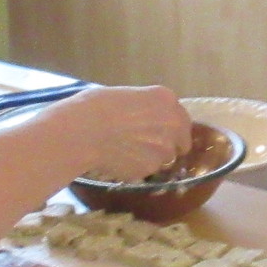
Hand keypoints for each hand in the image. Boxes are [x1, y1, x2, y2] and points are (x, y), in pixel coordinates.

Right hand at [51, 84, 192, 182]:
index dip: (171, 129)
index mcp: (167, 100)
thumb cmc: (97, 106)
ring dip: (152, 159)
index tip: (160, 132)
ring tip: (127, 153)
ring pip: (164, 159)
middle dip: (167, 146)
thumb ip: (146, 108)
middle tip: (145, 147)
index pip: (182, 120)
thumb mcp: (128, 96)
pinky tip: (119, 160)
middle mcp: (173, 124)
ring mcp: (164, 149)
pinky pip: (147, 171)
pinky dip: (137, 169)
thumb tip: (146, 119)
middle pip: (180, 142)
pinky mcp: (151, 168)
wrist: (84, 131)